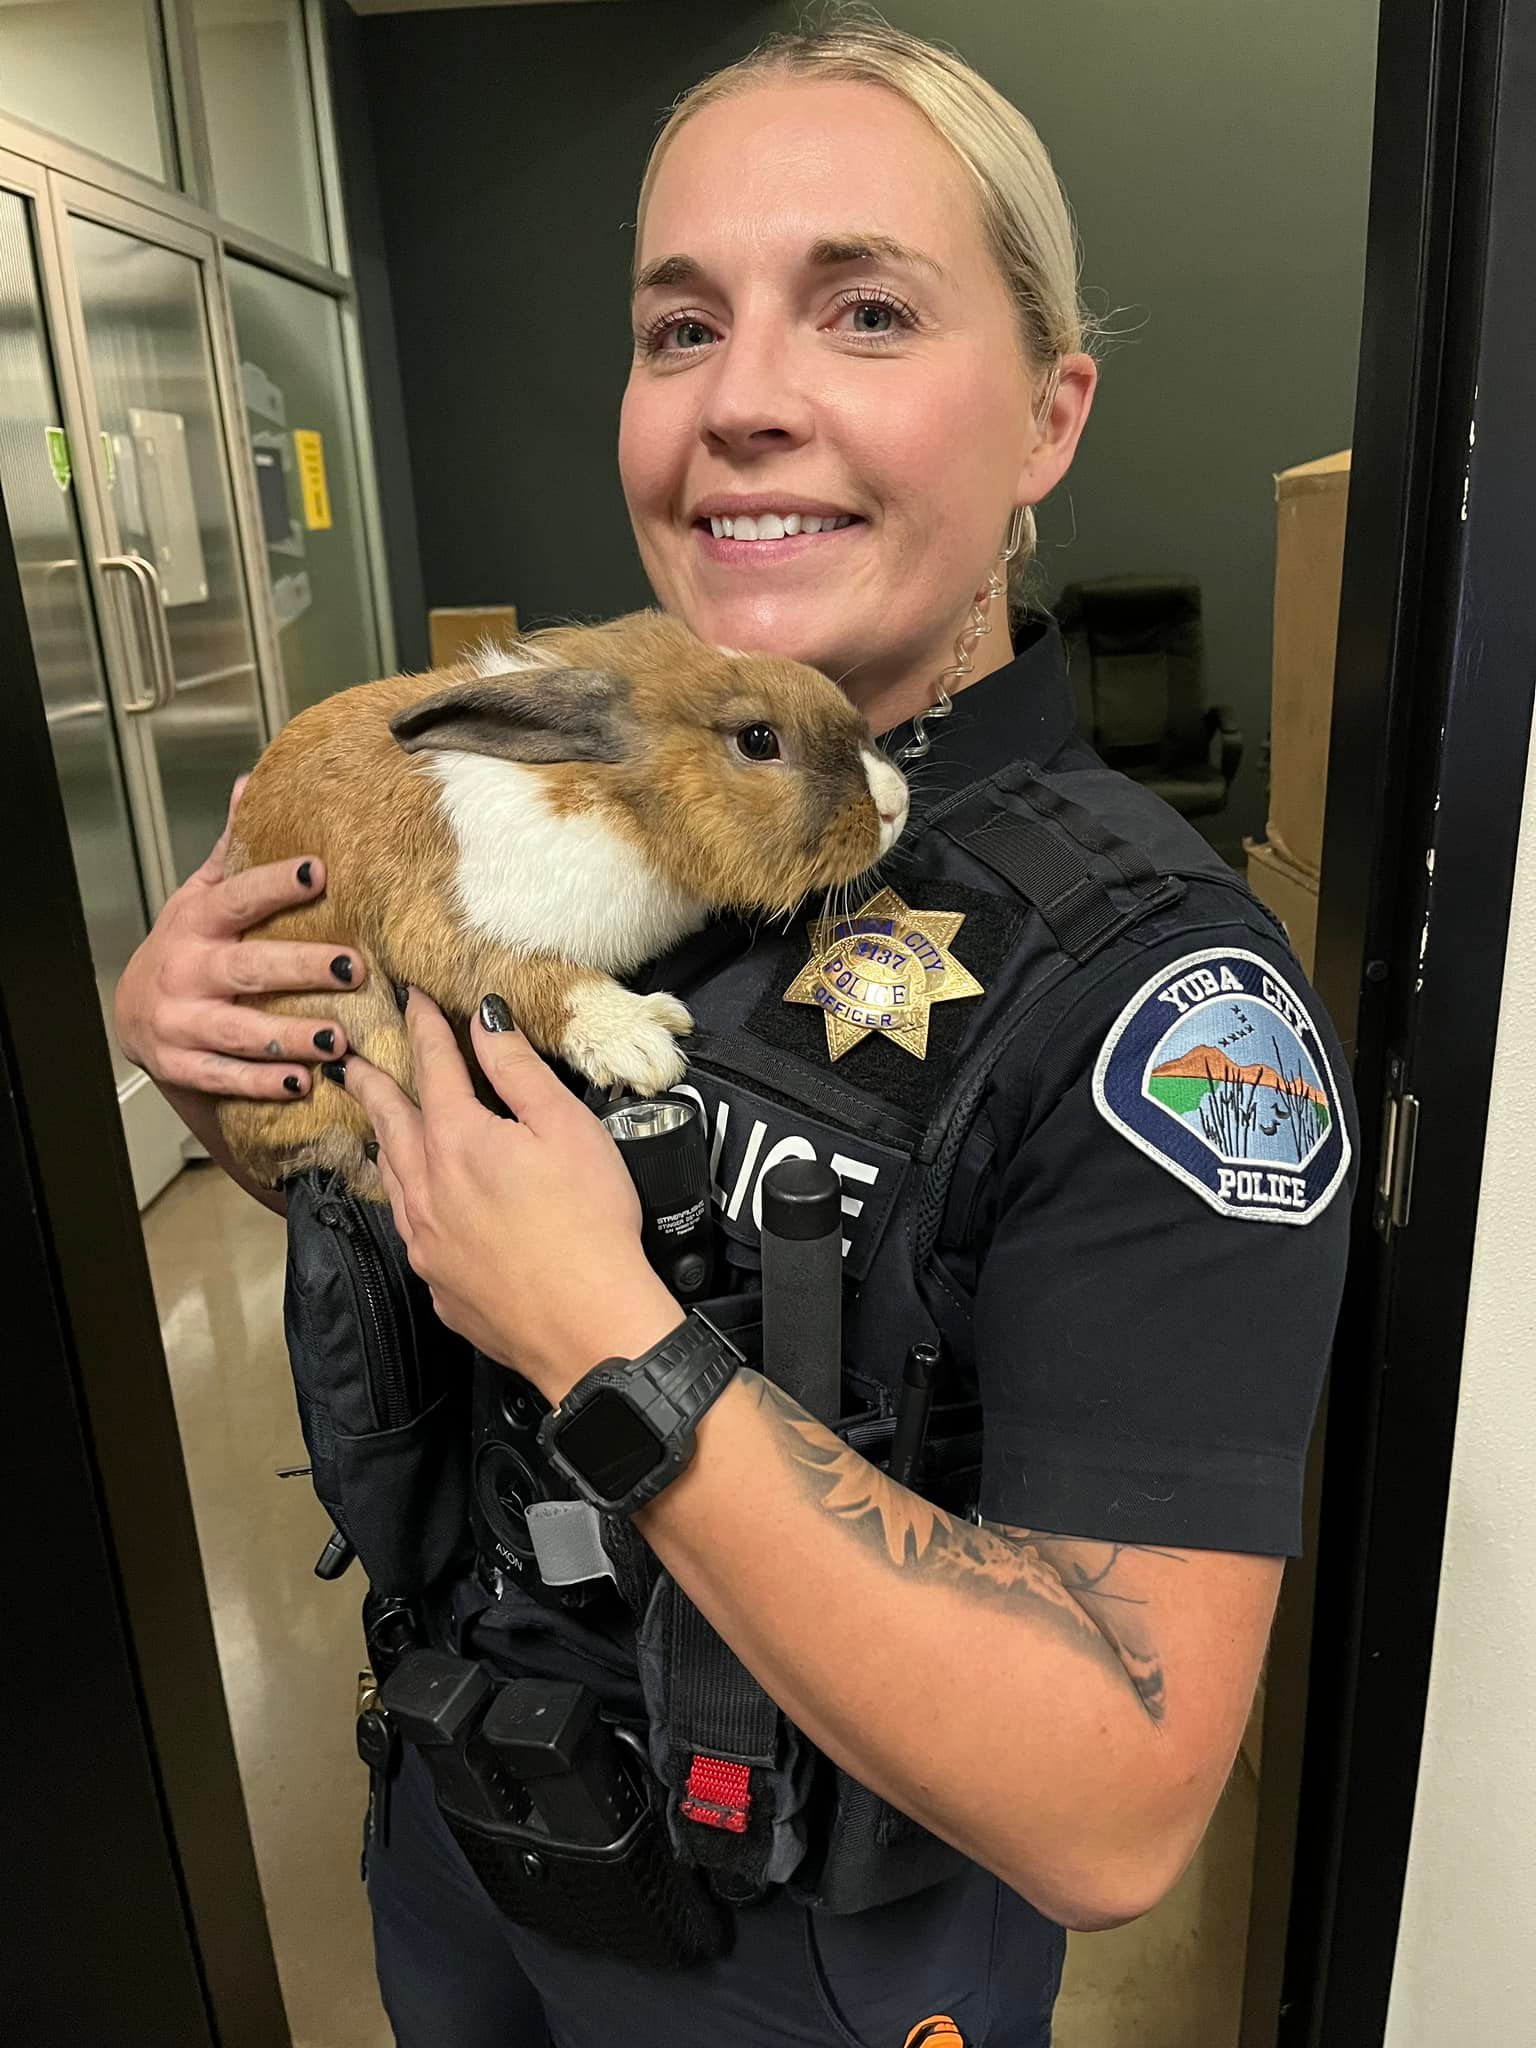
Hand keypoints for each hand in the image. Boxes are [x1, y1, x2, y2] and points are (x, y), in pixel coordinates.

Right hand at [114, 778, 365, 1098]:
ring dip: (291, 1036)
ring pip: (241, 1031)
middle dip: (301, 968)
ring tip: (339, 1038)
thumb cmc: (186, 948)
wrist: (135, 1014)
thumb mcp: (199, 896)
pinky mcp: (185, 1065)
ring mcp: (183, 1022)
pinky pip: (227, 1078)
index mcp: (196, 923)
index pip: (237, 898)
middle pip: (247, 969)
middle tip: (353, 967)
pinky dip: (264, 1083)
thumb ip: (230, 851)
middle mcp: (187, 971)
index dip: (275, 885)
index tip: (318, 871)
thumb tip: (250, 784)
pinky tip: (303, 1081)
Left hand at [343, 990, 681, 1401]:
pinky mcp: (439, 1285)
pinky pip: (409, 1228)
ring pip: (391, 1177)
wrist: (585, 1327)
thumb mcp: (565, 1127)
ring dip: (381, 1140)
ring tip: (374, 1121)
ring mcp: (426, 1242)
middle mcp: (427, 1188)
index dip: (423, 1027)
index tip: (409, 997)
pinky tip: (411, 1202)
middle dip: (374, 1083)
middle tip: (351, 1059)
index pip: (433, 1067)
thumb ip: (517, 1070)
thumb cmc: (588, 1222)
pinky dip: (402, 1198)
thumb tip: (484, 1022)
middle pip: (391, 1121)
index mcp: (458, 1140)